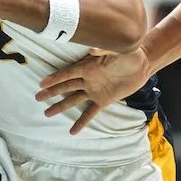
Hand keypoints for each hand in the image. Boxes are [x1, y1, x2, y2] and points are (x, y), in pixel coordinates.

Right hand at [35, 47, 150, 133]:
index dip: (54, 78)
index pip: (68, 73)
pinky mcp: (104, 99)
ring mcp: (94, 90)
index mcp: (88, 66)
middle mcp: (88, 79)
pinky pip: (90, 112)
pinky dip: (82, 121)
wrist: (142, 64)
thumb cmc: (129, 53)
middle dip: (51, 92)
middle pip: (66, 86)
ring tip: (47, 113)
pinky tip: (73, 131)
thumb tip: (92, 50)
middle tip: (37, 98)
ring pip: (73, 99)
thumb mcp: (118, 49)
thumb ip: (105, 50)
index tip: (41, 83)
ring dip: (60, 106)